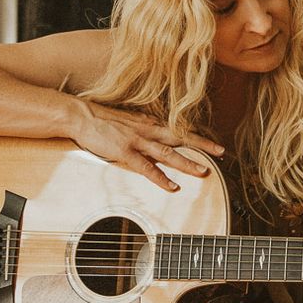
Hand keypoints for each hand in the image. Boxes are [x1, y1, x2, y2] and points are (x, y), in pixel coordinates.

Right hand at [72, 99, 223, 191]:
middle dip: (202, 146)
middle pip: (180, 138)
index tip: (213, 144)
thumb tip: (152, 137)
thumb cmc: (100, 119)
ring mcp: (137, 141)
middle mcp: (147, 130)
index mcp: (148, 123)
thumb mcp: (126, 121)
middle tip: (222, 152)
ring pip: (168, 153)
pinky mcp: (125, 151)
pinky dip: (161, 178)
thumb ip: (141, 129)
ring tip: (204, 172)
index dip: (196, 138)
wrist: (80, 115)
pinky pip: (147, 168)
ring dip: (187, 163)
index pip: (178, 130)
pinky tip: (173, 186)